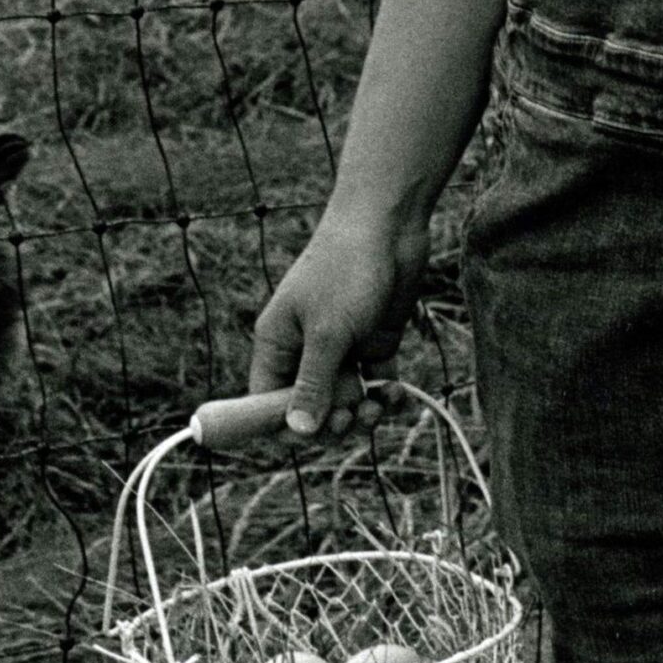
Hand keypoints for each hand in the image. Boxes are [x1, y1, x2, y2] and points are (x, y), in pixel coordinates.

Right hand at [249, 200, 431, 439]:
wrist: (388, 226)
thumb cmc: (347, 269)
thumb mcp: (327, 332)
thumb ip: (313, 384)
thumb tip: (298, 432)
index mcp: (277, 343)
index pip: (266, 402)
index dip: (282, 427)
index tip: (309, 436)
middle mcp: (304, 349)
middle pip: (308, 409)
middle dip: (330, 422)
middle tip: (351, 415)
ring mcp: (339, 347)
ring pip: (343, 403)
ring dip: (360, 414)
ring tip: (378, 404)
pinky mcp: (371, 342)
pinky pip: (372, 385)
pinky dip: (384, 396)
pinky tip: (397, 394)